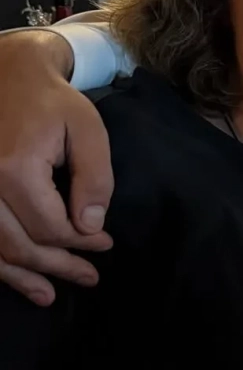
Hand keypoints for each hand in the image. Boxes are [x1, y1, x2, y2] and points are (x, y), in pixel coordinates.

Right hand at [0, 31, 112, 304]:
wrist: (8, 74)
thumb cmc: (53, 103)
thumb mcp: (88, 131)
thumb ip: (94, 179)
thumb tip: (91, 228)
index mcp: (14, 168)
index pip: (51, 226)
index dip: (82, 242)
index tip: (106, 245)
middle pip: (21, 244)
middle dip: (58, 265)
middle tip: (90, 278)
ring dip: (23, 276)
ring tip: (52, 296)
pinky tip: (18, 280)